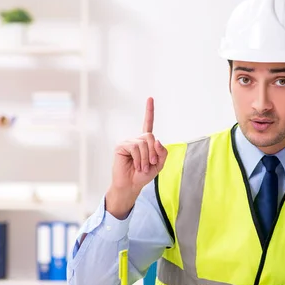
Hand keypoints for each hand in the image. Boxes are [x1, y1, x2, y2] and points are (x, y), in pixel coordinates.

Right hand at [106, 97, 167, 218]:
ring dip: (146, 158)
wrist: (131, 185)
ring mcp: (128, 142)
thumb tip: (157, 140)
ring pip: (143, 143)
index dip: (149, 111)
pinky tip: (136, 165)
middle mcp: (136, 139)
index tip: (150, 98)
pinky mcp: (121, 146)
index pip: (148, 123)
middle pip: (150, 136)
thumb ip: (163, 152)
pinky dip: (139, 159)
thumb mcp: (159, 164)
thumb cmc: (143, 175)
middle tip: (151, 163)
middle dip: (153, 151)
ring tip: (142, 167)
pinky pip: (135, 148)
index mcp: (145, 141)